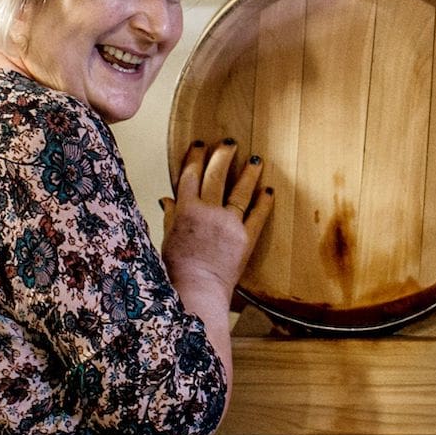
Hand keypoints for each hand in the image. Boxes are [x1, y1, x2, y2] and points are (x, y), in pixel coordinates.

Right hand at [159, 139, 273, 299]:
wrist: (196, 292)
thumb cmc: (177, 271)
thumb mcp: (167, 240)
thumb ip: (170, 217)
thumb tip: (166, 199)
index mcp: (185, 210)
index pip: (190, 175)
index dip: (195, 157)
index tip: (201, 144)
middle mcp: (207, 212)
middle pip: (216, 175)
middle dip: (223, 155)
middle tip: (230, 142)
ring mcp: (228, 224)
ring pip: (240, 191)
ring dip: (249, 173)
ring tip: (256, 159)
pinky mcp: (246, 238)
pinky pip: (258, 216)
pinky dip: (264, 202)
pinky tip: (269, 191)